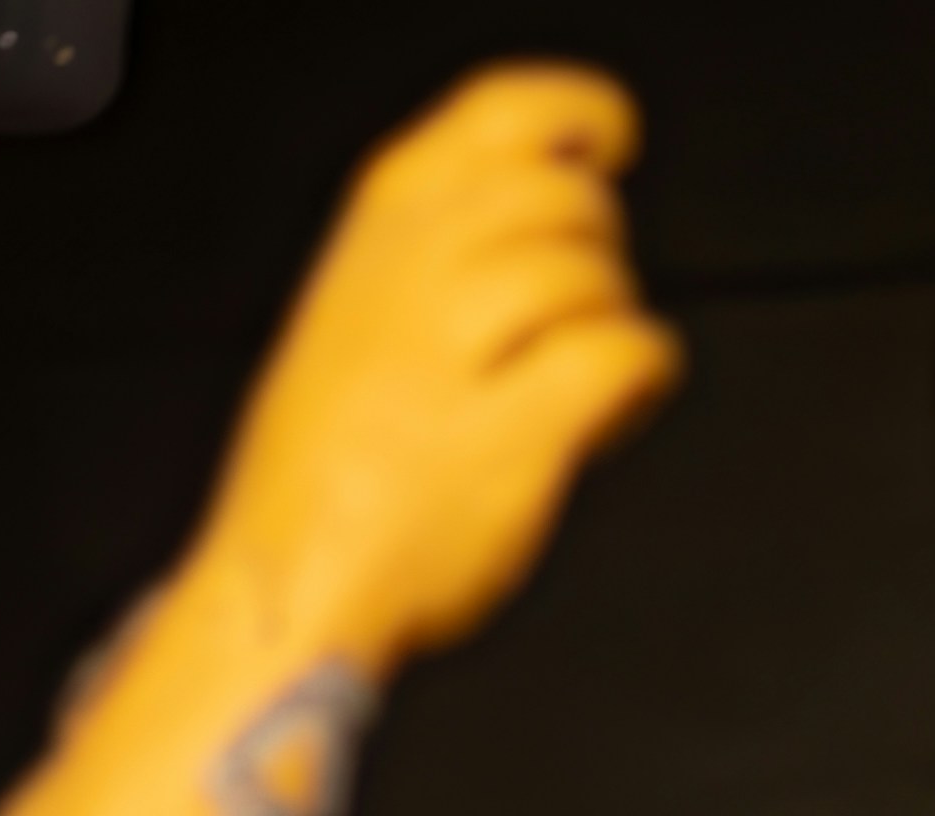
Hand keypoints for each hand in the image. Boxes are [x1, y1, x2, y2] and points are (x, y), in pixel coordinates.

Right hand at [188, 66, 681, 672]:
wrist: (291, 581)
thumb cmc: (328, 470)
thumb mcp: (353, 315)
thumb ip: (431, 253)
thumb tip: (543, 206)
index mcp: (375, 232)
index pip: (499, 116)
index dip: (578, 116)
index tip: (610, 141)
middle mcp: (412, 273)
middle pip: (562, 196)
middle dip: (599, 246)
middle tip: (585, 300)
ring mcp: (457, 352)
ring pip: (590, 275)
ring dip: (612, 318)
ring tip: (587, 369)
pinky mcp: (512, 433)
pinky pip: (620, 357)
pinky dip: (643, 373)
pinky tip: (626, 400)